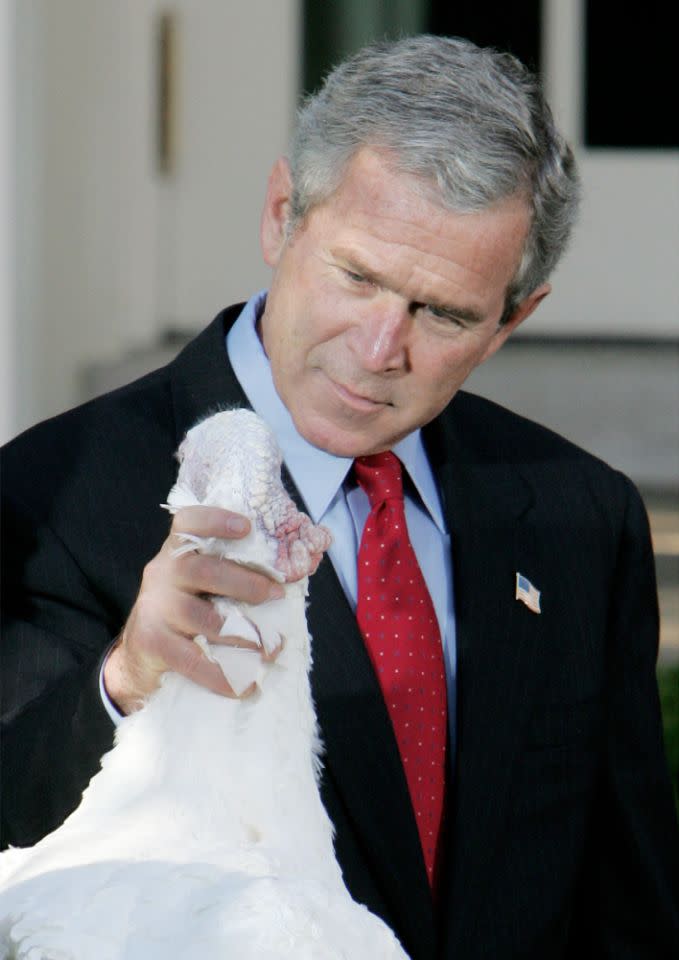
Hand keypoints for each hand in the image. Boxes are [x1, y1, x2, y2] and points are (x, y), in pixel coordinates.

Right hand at [103, 506, 285, 714]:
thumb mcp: (203, 586)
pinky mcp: (152, 643)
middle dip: (245, 583)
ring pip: (202, 617)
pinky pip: (193, 659)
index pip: (188, 523)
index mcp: (178, 553)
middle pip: (202, 570)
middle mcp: (162, 574)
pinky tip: (244, 684)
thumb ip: (236, 574)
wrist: (139, 656)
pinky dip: (222, 674)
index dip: (215, 520)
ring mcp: (154, 608)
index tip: (246, 527)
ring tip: (270, 646)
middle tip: (277, 594)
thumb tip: (299, 569)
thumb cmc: (187, 614)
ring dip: (243, 632)